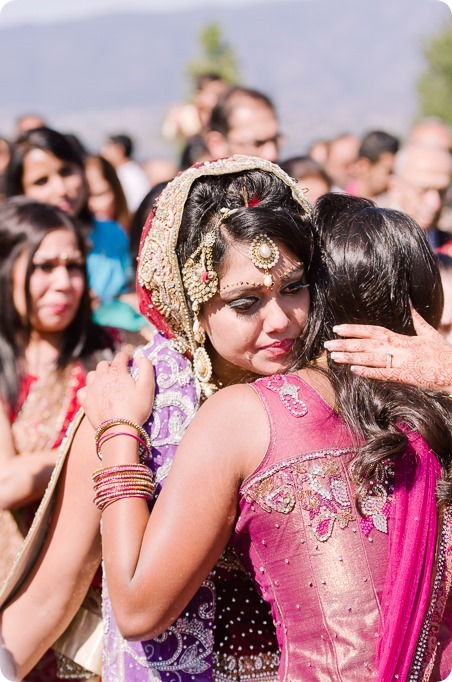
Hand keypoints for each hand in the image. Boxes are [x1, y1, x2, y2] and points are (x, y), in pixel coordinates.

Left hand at [77, 351, 154, 428]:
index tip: (132, 360)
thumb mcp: (147, 387)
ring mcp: (91, 389)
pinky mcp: (85, 401)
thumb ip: (146, 368)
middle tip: (119, 372)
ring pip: (92, 375)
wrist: (119, 430)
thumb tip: (140, 358)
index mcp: (117, 371)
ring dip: (99, 375)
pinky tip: (95, 393)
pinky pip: (83, 390)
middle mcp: (101, 376)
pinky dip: (88, 389)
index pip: (121, 356)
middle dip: (112, 365)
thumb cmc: (136, 408)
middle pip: (104, 364)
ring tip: (106, 382)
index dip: (127, 356)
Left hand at [324, 309, 451, 393]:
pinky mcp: (407, 377)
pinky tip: (354, 372)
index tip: (337, 328)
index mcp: (402, 338)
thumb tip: (410, 300)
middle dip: (346, 343)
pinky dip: (370, 372)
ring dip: (352, 357)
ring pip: (372, 358)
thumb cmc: (443, 353)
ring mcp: (402, 363)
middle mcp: (399, 348)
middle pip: (367, 344)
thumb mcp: (429, 333)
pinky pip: (384, 374)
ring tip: (334, 357)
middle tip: (327, 344)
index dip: (354, 329)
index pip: (373, 331)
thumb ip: (417, 318)